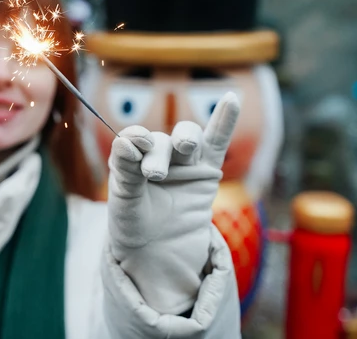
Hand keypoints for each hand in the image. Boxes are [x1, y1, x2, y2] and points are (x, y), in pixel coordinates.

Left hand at [107, 92, 239, 314]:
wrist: (158, 257)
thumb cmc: (134, 228)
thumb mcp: (125, 203)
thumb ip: (126, 172)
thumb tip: (125, 140)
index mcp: (130, 160)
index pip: (133, 139)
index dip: (135, 138)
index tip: (136, 144)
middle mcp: (156, 156)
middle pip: (161, 141)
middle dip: (158, 154)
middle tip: (155, 175)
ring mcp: (183, 163)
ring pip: (188, 138)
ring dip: (186, 138)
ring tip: (184, 147)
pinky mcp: (207, 172)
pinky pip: (217, 143)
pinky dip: (224, 120)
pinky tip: (232, 99)